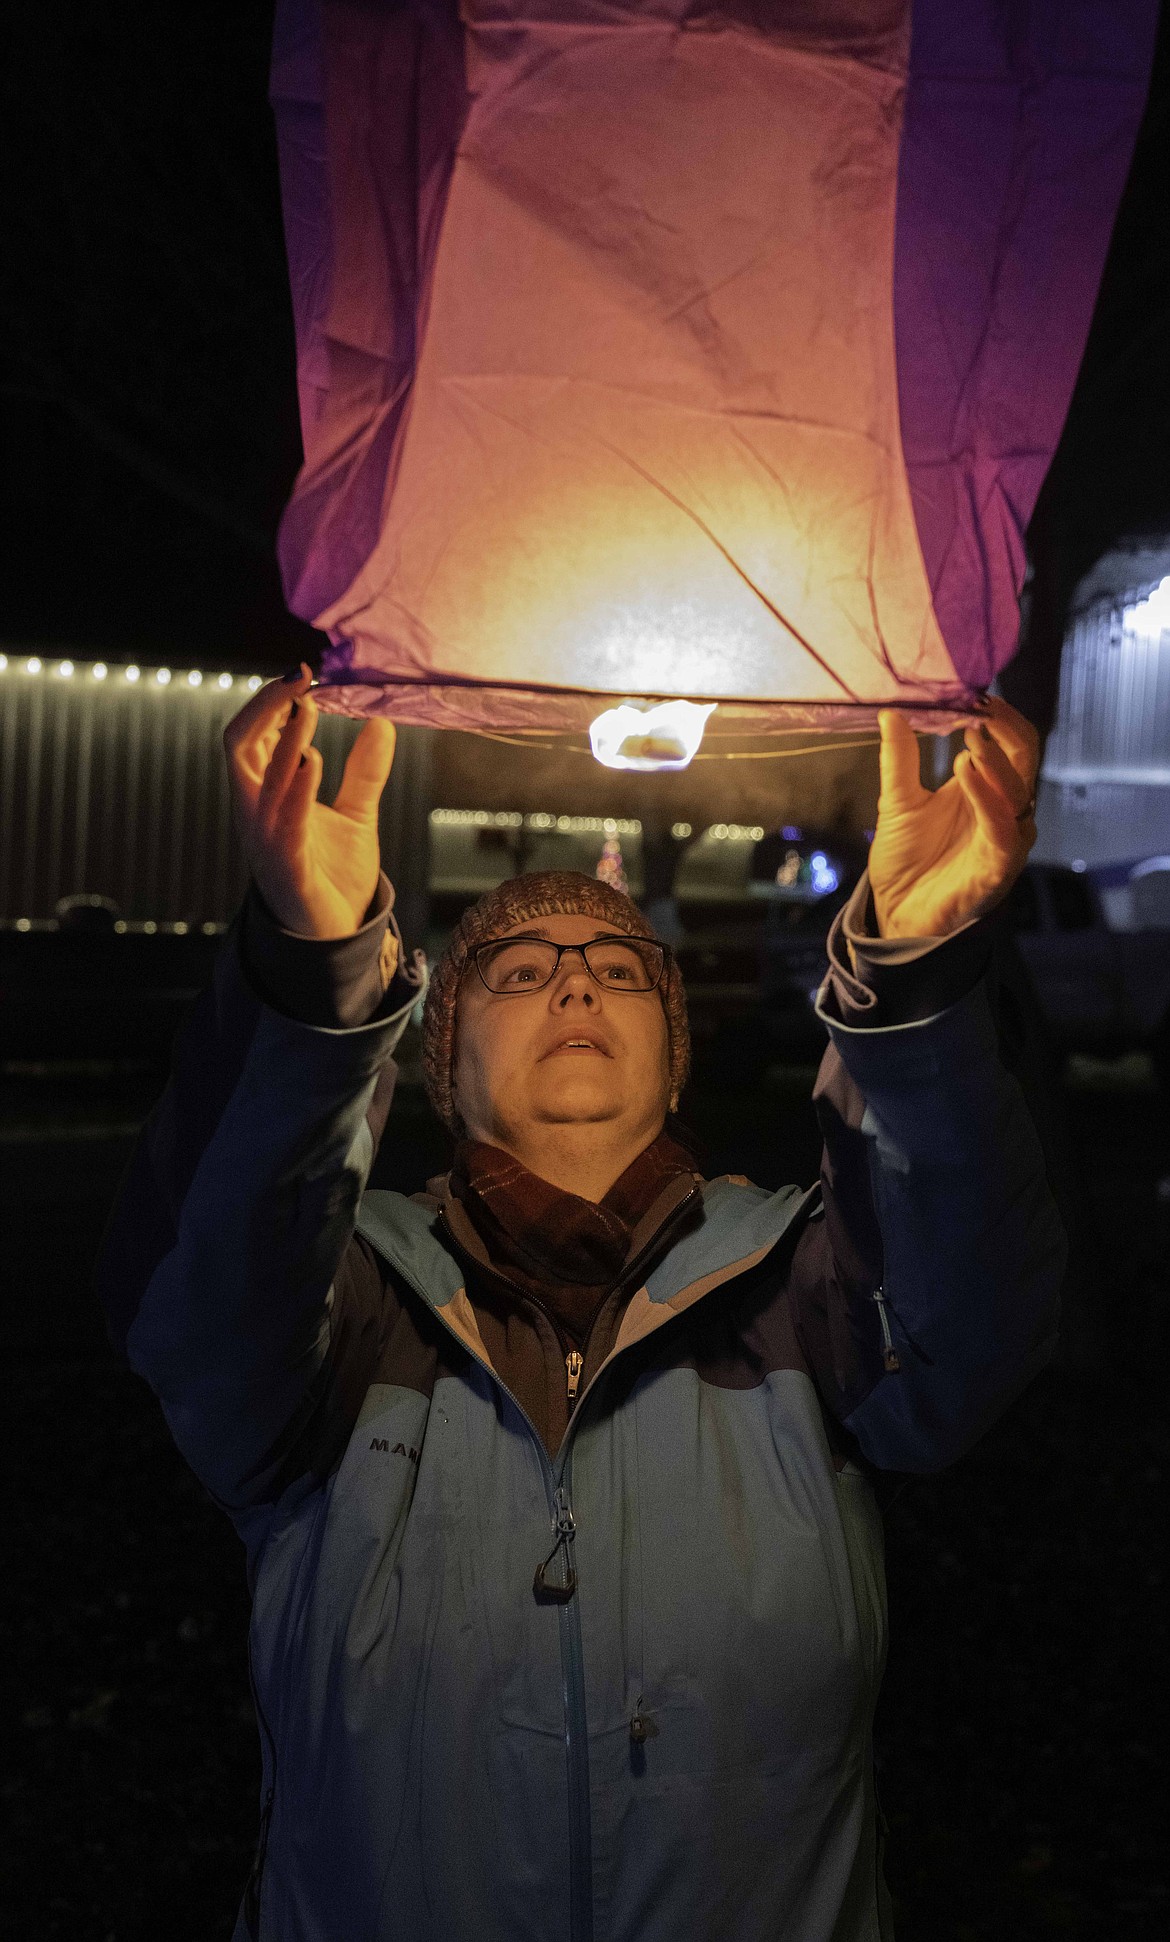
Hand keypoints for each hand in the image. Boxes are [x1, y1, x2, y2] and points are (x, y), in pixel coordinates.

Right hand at [223, 666, 396, 938]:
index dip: (271, 701)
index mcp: (265, 797)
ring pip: (255, 782)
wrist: (337, 940)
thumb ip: (364, 771)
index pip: (251, 736)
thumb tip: (380, 721)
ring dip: (282, 741)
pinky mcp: (287, 869)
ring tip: (308, 708)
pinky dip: (295, 791)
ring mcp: (266, 842)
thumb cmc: (334, 877)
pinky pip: (283, 825)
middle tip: (299, 677)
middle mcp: (255, 814)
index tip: (305, 673)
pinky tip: (314, 762)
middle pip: (237, 746)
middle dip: (264, 707)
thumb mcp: (356, 814)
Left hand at [868, 696, 1038, 938]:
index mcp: (984, 791)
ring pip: (1018, 793)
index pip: (1009, 745)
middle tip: (981, 706)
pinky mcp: (997, 869)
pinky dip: (988, 800)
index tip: (975, 694)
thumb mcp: (898, 801)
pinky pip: (1003, 831)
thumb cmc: (906, 860)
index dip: (998, 719)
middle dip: (1006, 731)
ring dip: (997, 762)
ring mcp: (1003, 840)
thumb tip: (891, 712)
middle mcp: (1002, 812)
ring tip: (972, 735)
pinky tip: (967, 773)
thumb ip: (899, 759)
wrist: (895, 912)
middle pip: (1024, 761)